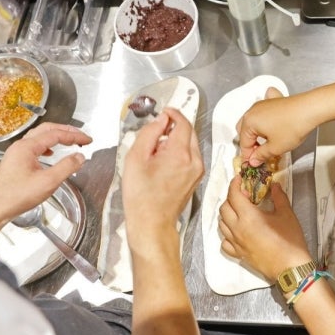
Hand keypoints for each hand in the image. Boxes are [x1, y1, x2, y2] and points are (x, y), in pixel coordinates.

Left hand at [0, 123, 91, 235]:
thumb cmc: (16, 196)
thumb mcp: (48, 182)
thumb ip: (67, 167)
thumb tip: (80, 157)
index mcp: (26, 147)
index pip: (56, 134)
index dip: (74, 136)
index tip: (87, 140)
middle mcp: (20, 147)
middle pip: (46, 130)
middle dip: (66, 131)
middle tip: (81, 136)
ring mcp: (16, 154)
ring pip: (39, 138)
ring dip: (56, 137)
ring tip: (70, 141)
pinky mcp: (15, 162)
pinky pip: (34, 147)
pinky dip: (47, 146)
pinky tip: (51, 154)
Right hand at [122, 108, 203, 247]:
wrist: (152, 222)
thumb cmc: (141, 195)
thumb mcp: (136, 158)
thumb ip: (150, 133)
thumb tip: (161, 120)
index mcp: (180, 154)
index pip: (183, 123)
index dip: (173, 114)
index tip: (163, 112)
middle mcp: (194, 161)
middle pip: (189, 132)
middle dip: (174, 127)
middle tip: (156, 132)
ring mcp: (198, 170)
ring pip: (191, 144)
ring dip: (176, 140)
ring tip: (156, 151)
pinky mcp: (197, 178)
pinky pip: (191, 156)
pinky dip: (179, 152)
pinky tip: (163, 162)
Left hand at [219, 176, 312, 280]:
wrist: (290, 268)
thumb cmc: (290, 240)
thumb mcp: (287, 214)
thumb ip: (279, 197)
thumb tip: (275, 185)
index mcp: (248, 216)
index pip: (233, 195)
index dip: (234, 184)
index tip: (239, 179)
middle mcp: (237, 229)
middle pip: (224, 208)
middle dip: (231, 198)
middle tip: (243, 195)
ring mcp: (236, 243)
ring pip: (221, 224)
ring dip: (227, 214)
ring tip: (239, 211)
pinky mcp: (238, 254)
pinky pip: (224, 241)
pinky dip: (227, 233)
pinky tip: (236, 231)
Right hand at [237, 87, 314, 166]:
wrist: (310, 110)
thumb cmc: (293, 127)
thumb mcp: (275, 148)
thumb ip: (261, 155)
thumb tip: (254, 160)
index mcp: (249, 122)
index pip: (244, 143)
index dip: (248, 156)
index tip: (252, 164)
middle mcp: (253, 110)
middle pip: (245, 130)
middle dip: (250, 143)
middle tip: (259, 155)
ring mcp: (263, 104)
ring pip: (253, 120)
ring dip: (256, 132)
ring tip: (266, 143)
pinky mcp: (274, 101)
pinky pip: (265, 109)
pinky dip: (264, 116)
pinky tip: (270, 121)